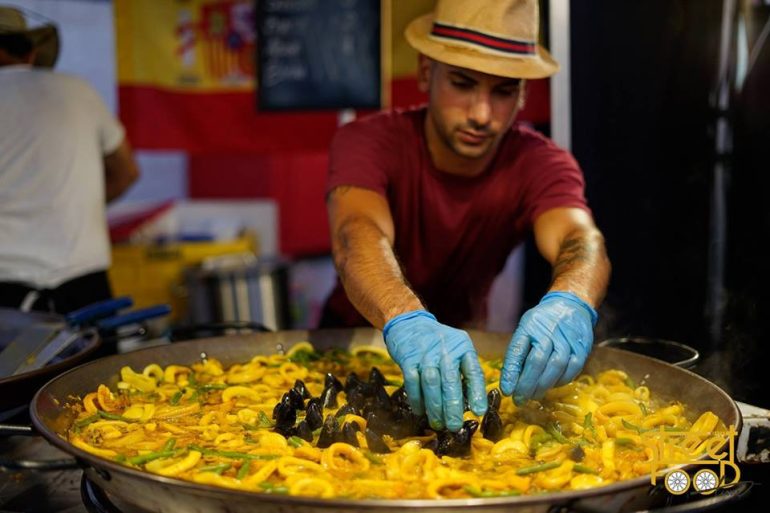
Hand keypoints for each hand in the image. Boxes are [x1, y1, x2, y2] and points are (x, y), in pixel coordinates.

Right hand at [382, 310, 487, 430]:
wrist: (409, 323)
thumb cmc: (438, 343)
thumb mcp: (457, 348)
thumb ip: (465, 371)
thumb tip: (473, 403)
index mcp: (463, 346)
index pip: (473, 371)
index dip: (477, 393)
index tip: (479, 412)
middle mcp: (445, 349)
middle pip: (450, 380)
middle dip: (453, 406)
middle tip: (455, 426)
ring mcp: (425, 353)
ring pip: (431, 384)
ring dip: (435, 407)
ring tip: (439, 424)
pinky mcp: (407, 358)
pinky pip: (412, 383)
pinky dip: (417, 400)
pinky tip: (420, 412)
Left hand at [500, 291, 597, 403]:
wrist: (570, 305)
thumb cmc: (542, 322)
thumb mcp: (525, 330)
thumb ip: (518, 352)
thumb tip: (510, 381)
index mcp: (529, 326)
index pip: (517, 350)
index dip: (511, 372)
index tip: (506, 391)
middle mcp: (548, 331)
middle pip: (537, 361)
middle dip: (527, 384)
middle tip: (519, 400)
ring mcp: (567, 339)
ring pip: (556, 366)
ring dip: (543, 386)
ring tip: (533, 396)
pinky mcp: (582, 348)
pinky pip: (573, 369)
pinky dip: (561, 381)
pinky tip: (552, 386)